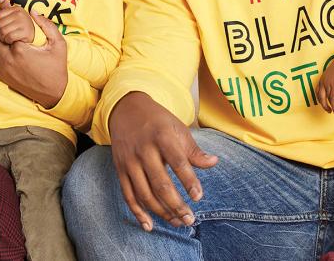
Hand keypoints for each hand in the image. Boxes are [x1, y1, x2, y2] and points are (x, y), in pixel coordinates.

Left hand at [0, 0, 35, 43]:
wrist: (35, 37)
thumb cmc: (21, 27)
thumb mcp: (14, 16)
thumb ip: (6, 7)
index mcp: (17, 9)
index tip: (3, 26)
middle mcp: (20, 14)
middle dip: (0, 31)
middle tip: (6, 33)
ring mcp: (23, 23)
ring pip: (3, 31)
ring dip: (3, 37)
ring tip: (8, 37)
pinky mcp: (25, 32)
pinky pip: (9, 37)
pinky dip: (8, 41)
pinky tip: (12, 40)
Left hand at [0, 5, 67, 107]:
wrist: (53, 93)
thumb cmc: (57, 68)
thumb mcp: (59, 44)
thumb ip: (47, 25)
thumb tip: (34, 10)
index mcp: (21, 49)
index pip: (7, 24)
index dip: (4, 11)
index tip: (2, 0)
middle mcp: (8, 58)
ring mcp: (2, 67)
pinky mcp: (0, 74)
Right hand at [108, 92, 217, 231]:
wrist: (126, 109)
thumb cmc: (158, 122)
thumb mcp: (178, 129)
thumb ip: (193, 150)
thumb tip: (213, 162)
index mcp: (162, 136)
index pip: (177, 161)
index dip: (188, 180)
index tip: (198, 197)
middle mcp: (144, 149)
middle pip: (160, 183)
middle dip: (176, 204)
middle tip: (189, 219)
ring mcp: (130, 161)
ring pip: (144, 193)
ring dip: (161, 212)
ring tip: (177, 222)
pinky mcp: (120, 169)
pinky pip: (128, 195)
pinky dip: (138, 212)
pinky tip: (150, 225)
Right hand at [317, 60, 333, 113]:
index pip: (333, 99)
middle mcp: (327, 83)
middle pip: (326, 99)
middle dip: (330, 107)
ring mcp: (323, 81)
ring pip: (320, 96)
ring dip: (323, 104)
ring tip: (329, 109)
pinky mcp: (321, 80)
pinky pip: (317, 91)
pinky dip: (319, 97)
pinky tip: (324, 101)